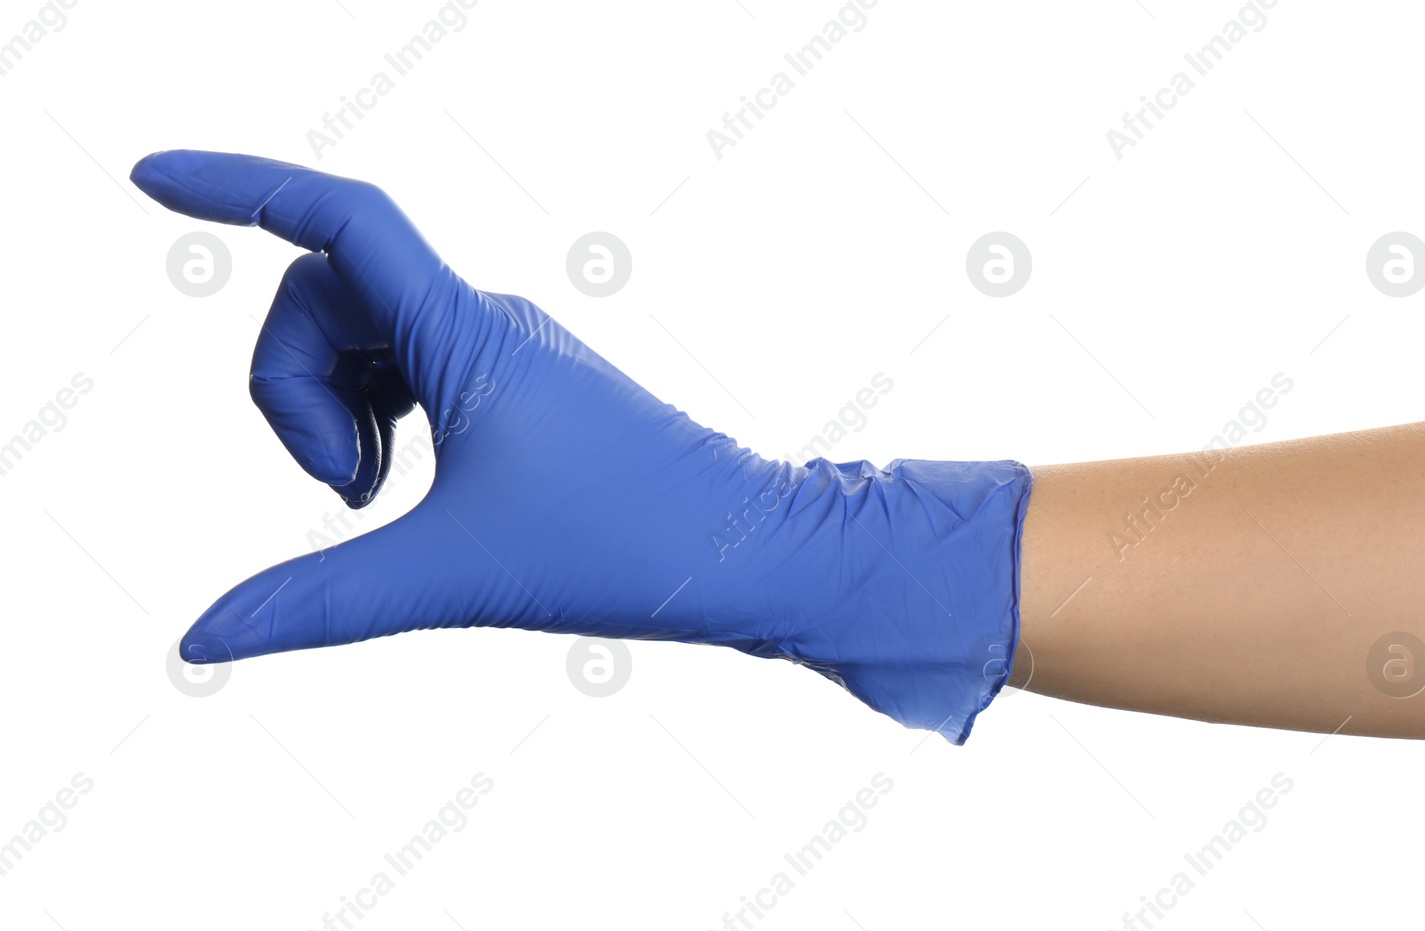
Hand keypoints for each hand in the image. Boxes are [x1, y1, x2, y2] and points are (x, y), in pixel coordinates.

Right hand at [132, 151, 1031, 742]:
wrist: (747, 550)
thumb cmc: (627, 545)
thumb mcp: (452, 576)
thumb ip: (320, 602)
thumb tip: (202, 639)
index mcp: (464, 333)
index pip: (338, 220)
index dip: (236, 185)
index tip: (146, 179)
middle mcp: (480, 323)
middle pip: (321, 299)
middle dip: (288, 390)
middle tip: (349, 489)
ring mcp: (498, 354)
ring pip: (358, 338)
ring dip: (330, 411)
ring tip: (376, 496)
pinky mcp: (514, 390)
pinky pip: (402, 369)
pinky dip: (372, 422)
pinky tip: (398, 489)